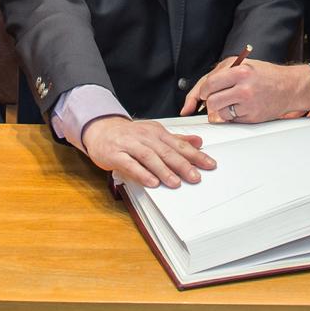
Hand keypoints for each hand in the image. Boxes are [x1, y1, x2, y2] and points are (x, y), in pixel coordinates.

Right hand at [80, 116, 214, 188]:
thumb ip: (176, 139)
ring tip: (176, 182)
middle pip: (166, 151)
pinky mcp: (116, 154)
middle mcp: (145, 137)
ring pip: (149, 157)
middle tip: (195, 176)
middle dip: (182, 164)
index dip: (195, 155)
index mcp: (156, 132)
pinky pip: (130, 164)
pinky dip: (141, 173)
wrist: (101, 128)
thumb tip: (198, 142)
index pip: (179, 144)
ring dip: (163, 170)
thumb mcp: (154, 133)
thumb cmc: (130, 134)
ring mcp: (130, 145)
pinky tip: (151, 182)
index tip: (209, 164)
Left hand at [181, 59, 309, 123]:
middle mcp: (245, 88)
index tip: (201, 95)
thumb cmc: (265, 74)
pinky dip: (231, 115)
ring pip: (220, 113)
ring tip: (231, 101)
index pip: (209, 84)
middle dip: (209, 102)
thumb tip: (197, 93)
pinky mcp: (253, 117)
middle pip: (212, 101)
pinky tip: (241, 107)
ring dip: (220, 109)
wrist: (290, 87)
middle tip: (214, 98)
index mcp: (240, 71)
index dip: (202, 91)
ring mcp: (249, 104)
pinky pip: (231, 120)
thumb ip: (218, 74)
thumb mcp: (242, 64)